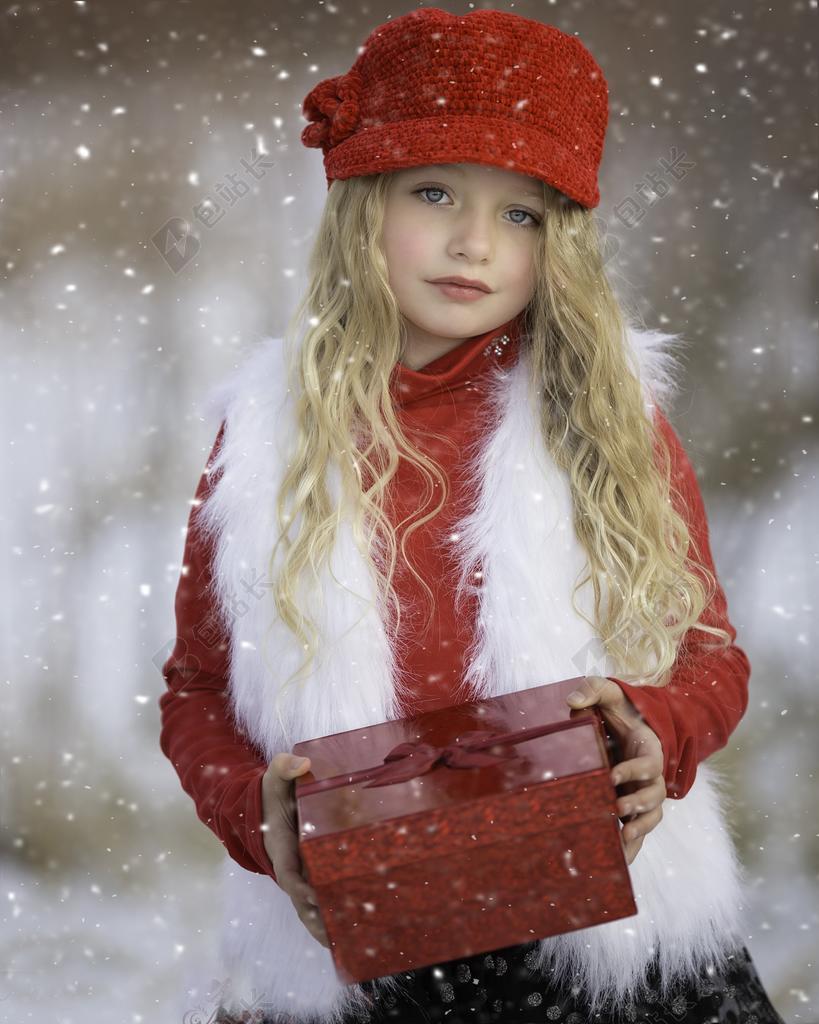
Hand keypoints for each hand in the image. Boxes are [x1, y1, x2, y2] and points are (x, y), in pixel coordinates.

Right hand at [261, 753, 329, 947]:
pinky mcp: (311, 873)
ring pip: (310, 906)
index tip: (312, 896)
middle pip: (300, 900)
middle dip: (315, 919)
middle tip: (334, 937)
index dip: (298, 886)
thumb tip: (302, 763)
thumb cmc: (273, 790)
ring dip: (324, 926)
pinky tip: (350, 930)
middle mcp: (289, 865)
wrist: (266, 803)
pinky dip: (330, 915)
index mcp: (280, 846)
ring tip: (345, 946)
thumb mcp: (275, 774)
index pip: (288, 871)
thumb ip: (284, 766)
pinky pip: (320, 897)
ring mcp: (300, 872)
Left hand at [566, 676, 665, 864]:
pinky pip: (638, 828)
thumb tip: (571, 702)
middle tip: (616, 807)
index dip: (633, 770)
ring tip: (622, 840)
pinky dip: (632, 846)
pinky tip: (618, 861)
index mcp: (649, 749)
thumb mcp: (607, 692)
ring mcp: (643, 792)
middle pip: (655, 794)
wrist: (628, 723)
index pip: (649, 763)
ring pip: (652, 816)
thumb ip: (591, 690)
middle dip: (638, 803)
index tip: (611, 775)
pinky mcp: (633, 805)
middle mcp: (651, 775)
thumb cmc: (618, 708)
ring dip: (639, 828)